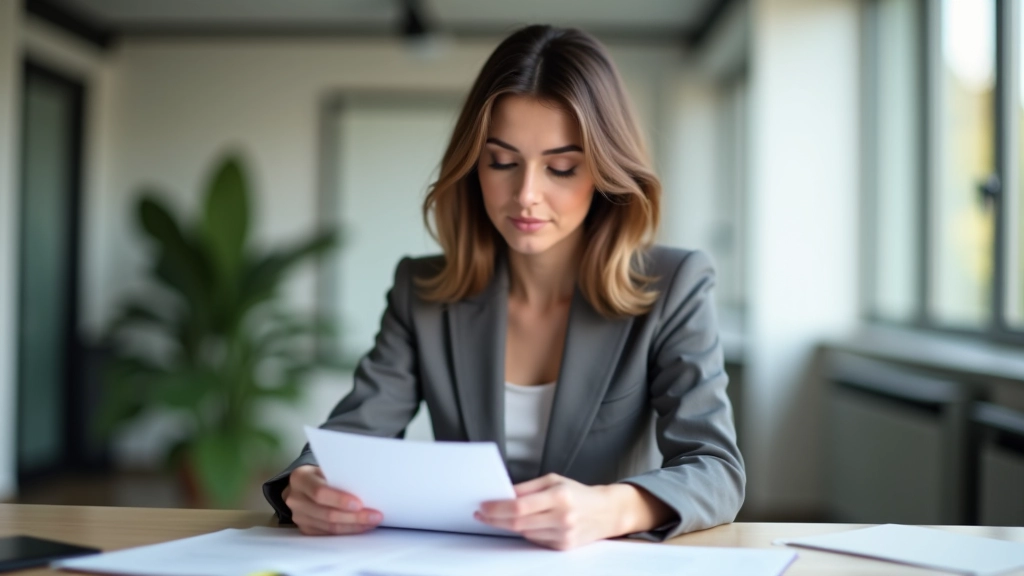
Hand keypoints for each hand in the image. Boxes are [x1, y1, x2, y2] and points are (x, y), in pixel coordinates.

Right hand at [282, 465, 382, 534]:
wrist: (302, 485)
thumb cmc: (320, 474)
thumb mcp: (326, 468)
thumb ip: (340, 476)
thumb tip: (367, 485)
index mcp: (300, 478)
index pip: (320, 492)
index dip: (340, 500)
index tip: (360, 503)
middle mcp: (296, 499)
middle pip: (327, 513)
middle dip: (354, 517)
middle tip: (375, 516)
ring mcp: (299, 516)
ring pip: (329, 527)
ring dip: (354, 526)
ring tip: (372, 521)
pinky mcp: (305, 528)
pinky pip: (328, 534)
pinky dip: (347, 531)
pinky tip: (361, 527)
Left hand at [474, 473, 672, 549]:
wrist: (606, 512)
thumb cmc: (578, 493)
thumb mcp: (554, 480)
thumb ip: (527, 488)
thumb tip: (503, 494)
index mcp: (559, 496)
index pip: (520, 506)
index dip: (497, 508)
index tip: (483, 506)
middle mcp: (562, 517)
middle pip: (518, 523)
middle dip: (495, 519)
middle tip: (482, 514)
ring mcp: (563, 535)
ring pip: (524, 533)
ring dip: (508, 526)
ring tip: (499, 517)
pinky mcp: (564, 547)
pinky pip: (535, 541)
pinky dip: (526, 532)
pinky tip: (524, 524)